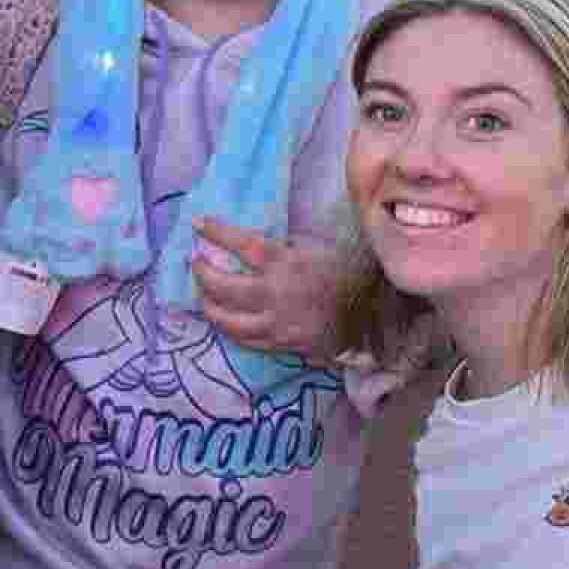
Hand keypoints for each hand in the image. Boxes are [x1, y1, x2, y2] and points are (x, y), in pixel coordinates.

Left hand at [190, 219, 340, 358]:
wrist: (372, 317)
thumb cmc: (347, 275)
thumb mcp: (320, 247)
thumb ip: (287, 243)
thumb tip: (255, 238)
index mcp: (288, 263)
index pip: (243, 244)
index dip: (217, 232)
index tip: (198, 223)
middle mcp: (276, 294)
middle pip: (224, 286)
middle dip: (202, 273)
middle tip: (196, 263)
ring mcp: (276, 323)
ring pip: (228, 320)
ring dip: (209, 305)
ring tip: (203, 295)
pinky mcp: (280, 345)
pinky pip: (244, 340)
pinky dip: (229, 328)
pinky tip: (224, 320)